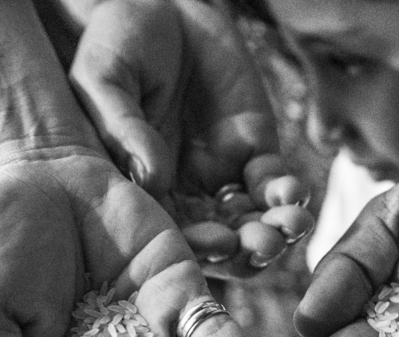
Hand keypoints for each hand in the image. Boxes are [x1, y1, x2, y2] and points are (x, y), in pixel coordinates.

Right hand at [69, 0, 313, 278]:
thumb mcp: (104, 79)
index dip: (195, 249)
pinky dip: (289, 192)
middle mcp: (185, 195)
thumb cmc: (118, 44)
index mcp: (143, 192)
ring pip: (255, 221)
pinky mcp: (257, 152)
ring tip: (292, 224)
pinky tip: (295, 192)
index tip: (217, 246)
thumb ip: (122, 128)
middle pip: (221, 241)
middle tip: (264, 244)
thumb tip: (152, 179)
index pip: (170, 236)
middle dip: (247, 250)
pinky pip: (276, 182)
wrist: (163, 8)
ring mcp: (224, 177)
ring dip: (277, 230)